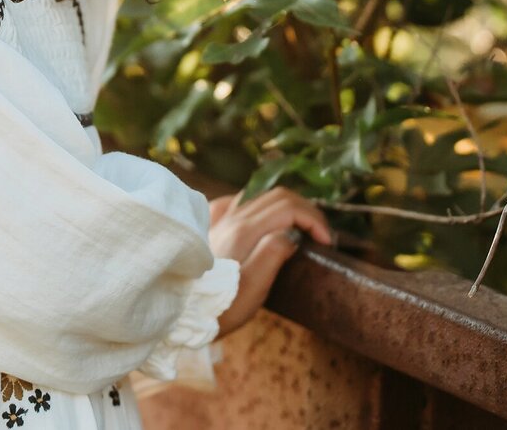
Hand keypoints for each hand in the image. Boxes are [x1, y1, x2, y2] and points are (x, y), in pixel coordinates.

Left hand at [207, 187, 332, 337]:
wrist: (179, 311)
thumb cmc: (219, 307)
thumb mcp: (253, 288)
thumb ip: (273, 254)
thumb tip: (292, 233)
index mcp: (243, 231)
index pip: (288, 207)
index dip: (314, 219)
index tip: (327, 242)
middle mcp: (229, 216)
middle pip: (277, 196)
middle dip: (306, 210)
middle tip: (321, 234)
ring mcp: (216, 217)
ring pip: (259, 195)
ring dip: (285, 206)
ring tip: (300, 226)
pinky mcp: (206, 223)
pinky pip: (237, 200)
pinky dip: (259, 205)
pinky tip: (263, 219)